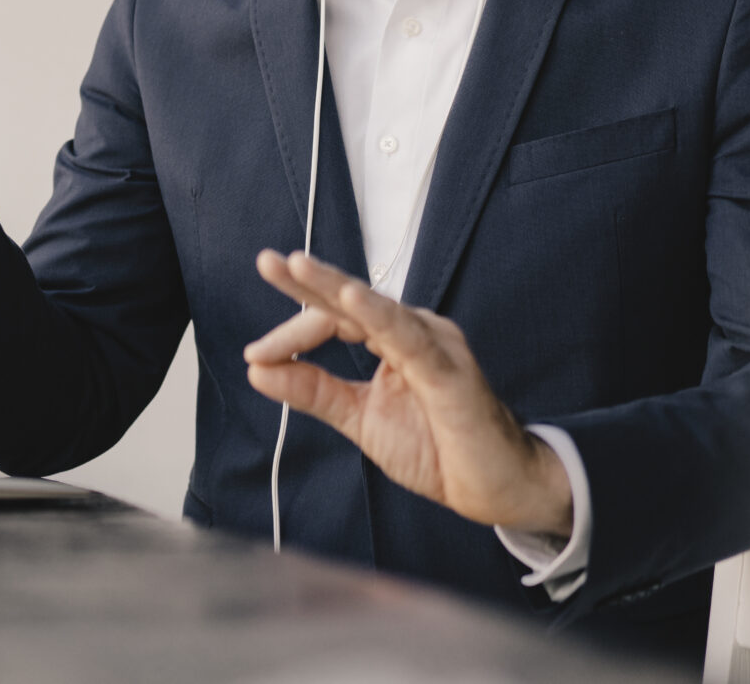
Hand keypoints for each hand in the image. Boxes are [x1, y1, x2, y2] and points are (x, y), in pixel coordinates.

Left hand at [244, 250, 572, 537]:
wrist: (494, 488)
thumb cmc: (437, 447)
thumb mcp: (359, 416)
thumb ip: (313, 391)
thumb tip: (256, 369)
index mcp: (390, 339)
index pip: (332, 318)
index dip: (291, 331)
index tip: (255, 354)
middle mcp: (413, 331)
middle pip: (352, 300)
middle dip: (306, 280)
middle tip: (267, 261)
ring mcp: (435, 346)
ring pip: (379, 310)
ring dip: (335, 288)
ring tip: (298, 266)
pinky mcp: (451, 371)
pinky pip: (412, 339)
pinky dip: (381, 317)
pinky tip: (352, 299)